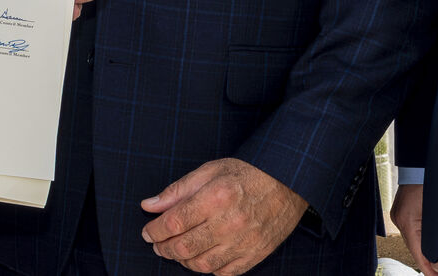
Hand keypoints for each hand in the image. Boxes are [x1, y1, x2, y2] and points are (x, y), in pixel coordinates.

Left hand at [139, 157, 304, 274]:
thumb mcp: (211, 170)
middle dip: (163, 248)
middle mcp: (230, 222)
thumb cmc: (248, 173)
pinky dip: (207, 268)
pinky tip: (202, 256)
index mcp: (217, 197)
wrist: (289, 182)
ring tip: (178, 250)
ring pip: (201, 264)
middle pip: (184, 247)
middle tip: (158, 244)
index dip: (154, 230)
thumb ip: (178, 190)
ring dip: (182, 260)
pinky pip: (222, 272)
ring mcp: (244, 242)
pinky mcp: (254, 255)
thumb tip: (149, 206)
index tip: (148, 231)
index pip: (174, 222)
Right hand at [389, 183, 437, 275]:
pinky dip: (420, 240)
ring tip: (437, 264)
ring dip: (423, 251)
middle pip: (414, 250)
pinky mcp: (400, 212)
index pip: (418, 254)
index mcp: (408, 222)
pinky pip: (410, 232)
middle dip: (427, 262)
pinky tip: (428, 245)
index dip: (428, 269)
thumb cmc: (431, 182)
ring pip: (412, 241)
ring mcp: (398, 216)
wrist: (419, 164)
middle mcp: (400, 221)